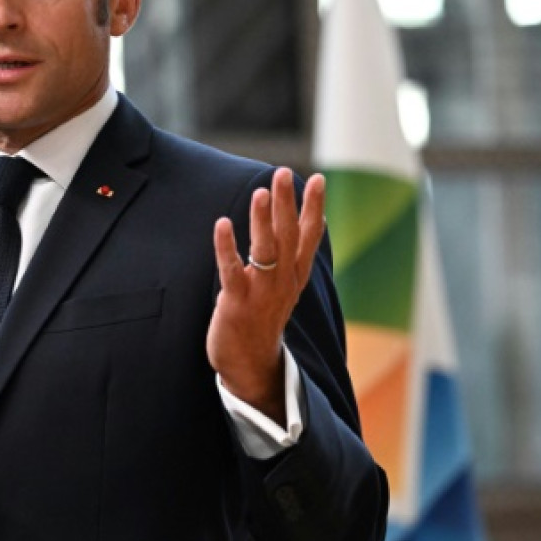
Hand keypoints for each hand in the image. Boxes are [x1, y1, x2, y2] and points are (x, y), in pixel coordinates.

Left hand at [208, 168, 325, 421]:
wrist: (251, 366)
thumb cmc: (263, 319)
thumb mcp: (284, 287)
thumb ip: (291, 257)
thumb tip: (309, 226)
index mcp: (295, 276)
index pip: (309, 236)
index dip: (313, 207)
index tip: (318, 179)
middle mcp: (282, 282)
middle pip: (288, 236)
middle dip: (287, 204)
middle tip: (283, 174)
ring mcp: (260, 292)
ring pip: (266, 251)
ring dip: (263, 221)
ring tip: (260, 193)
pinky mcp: (236, 302)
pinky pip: (232, 270)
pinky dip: (227, 247)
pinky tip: (223, 224)